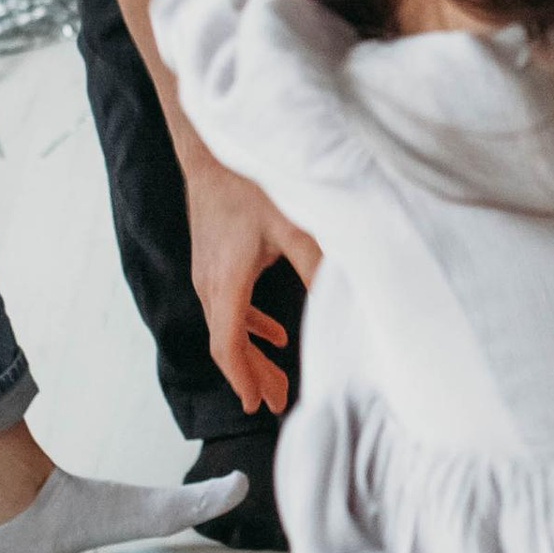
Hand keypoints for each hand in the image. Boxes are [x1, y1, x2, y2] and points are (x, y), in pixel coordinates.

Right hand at [185, 159, 322, 418]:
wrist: (214, 147)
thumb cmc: (251, 182)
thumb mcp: (295, 225)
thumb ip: (318, 267)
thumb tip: (346, 300)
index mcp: (226, 283)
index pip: (228, 347)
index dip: (244, 379)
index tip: (257, 406)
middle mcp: (209, 283)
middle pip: (227, 344)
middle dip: (252, 376)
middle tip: (276, 402)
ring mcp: (207, 272)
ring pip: (227, 327)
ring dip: (251, 355)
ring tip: (275, 381)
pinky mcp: (212, 260)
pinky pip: (228, 306)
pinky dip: (249, 326)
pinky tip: (273, 335)